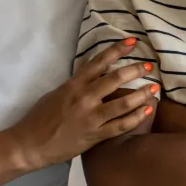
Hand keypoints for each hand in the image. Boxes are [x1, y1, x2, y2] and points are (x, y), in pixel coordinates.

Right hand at [9, 38, 157, 170]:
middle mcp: (84, 98)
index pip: (98, 62)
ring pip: (122, 103)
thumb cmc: (40, 118)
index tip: (132, 42)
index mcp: (73, 85)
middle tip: (149, 65)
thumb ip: (76, 85)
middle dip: (135, 70)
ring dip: (141, 94)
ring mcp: (90, 117)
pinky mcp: (94, 136)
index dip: (117, 49)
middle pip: (115, 79)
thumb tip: (91, 77)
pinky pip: (120, 126)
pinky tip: (146, 111)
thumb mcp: (56, 94)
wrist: (31, 144)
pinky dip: (135, 118)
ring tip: (154, 88)